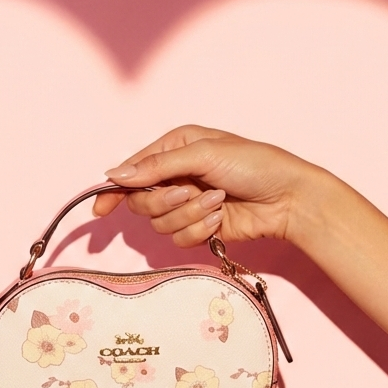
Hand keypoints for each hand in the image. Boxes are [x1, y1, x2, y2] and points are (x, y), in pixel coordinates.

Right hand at [92, 125, 314, 246]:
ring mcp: (187, 204)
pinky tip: (221, 219)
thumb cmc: (253, 165)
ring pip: (159, 223)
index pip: (132, 172)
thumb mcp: (204, 154)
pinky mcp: (199, 227)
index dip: (113, 191)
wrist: (288, 198)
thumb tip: (115, 175)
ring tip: (217, 203)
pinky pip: (180, 238)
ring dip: (188, 215)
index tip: (100, 210)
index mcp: (173, 149)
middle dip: (164, 201)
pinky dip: (199, 230)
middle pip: (141, 202)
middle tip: (189, 193)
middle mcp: (176, 176)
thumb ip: (157, 166)